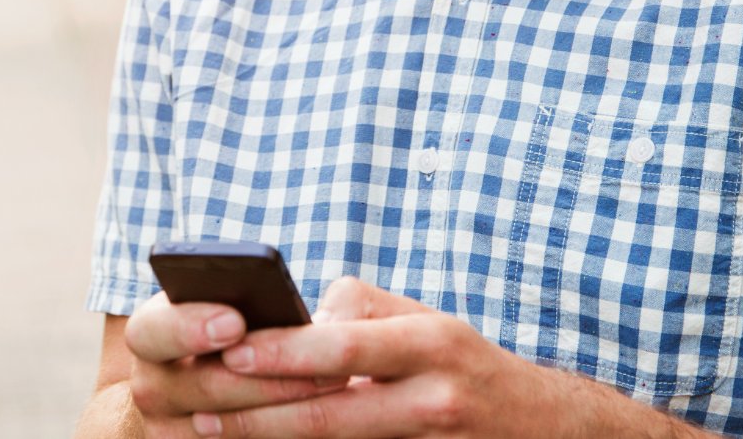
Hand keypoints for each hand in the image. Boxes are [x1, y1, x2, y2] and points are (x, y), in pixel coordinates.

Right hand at [123, 292, 347, 437]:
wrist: (250, 377)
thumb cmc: (259, 322)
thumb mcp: (257, 298)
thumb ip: (279, 296)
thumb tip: (326, 319)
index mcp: (154, 332)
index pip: (150, 330)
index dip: (189, 326)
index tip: (235, 323)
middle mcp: (153, 384)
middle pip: (197, 387)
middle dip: (263, 377)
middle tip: (318, 364)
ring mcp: (170, 429)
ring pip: (218, 428)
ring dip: (280, 409)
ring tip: (333, 385)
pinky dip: (275, 433)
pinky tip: (317, 421)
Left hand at [202, 277, 668, 438]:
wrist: (541, 425)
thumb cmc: (466, 359)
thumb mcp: (427, 320)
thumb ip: (364, 314)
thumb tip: (298, 320)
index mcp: (431, 342)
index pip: (347, 347)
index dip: (287, 352)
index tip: (233, 349)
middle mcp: (432, 396)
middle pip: (331, 413)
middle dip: (259, 412)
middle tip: (201, 406)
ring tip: (212, 429)